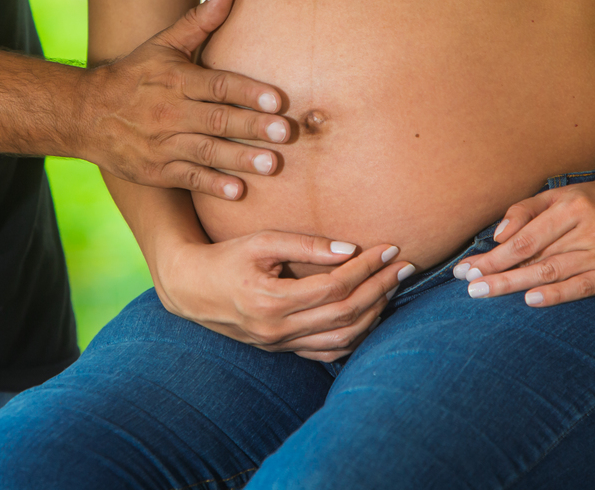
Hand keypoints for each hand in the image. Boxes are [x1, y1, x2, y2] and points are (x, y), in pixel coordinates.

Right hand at [80, 0, 291, 199]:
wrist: (85, 114)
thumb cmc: (134, 76)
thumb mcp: (162, 45)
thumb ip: (199, 22)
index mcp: (176, 80)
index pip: (217, 84)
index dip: (247, 92)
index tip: (277, 100)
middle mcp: (170, 112)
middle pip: (216, 119)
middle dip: (252, 126)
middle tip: (285, 132)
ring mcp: (163, 144)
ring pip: (206, 151)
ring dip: (239, 159)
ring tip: (271, 164)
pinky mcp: (157, 171)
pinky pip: (188, 178)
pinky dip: (211, 185)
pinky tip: (237, 192)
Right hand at [155, 231, 414, 361]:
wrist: (191, 289)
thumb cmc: (225, 258)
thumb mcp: (260, 242)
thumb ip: (303, 244)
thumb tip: (348, 249)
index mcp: (272, 300)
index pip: (335, 286)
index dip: (367, 268)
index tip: (389, 248)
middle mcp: (278, 329)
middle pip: (346, 314)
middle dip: (380, 288)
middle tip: (404, 266)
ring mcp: (280, 344)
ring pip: (342, 338)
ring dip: (374, 313)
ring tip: (391, 287)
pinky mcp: (282, 349)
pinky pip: (328, 351)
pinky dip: (355, 335)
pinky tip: (370, 314)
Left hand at [452, 172, 594, 306]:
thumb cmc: (592, 199)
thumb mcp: (558, 194)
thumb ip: (525, 210)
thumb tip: (498, 235)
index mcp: (573, 207)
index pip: (526, 239)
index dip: (495, 256)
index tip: (469, 267)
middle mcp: (590, 231)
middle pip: (535, 258)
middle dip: (498, 274)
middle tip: (470, 287)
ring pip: (553, 274)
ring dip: (516, 285)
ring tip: (486, 293)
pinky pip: (582, 287)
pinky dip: (556, 296)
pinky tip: (530, 300)